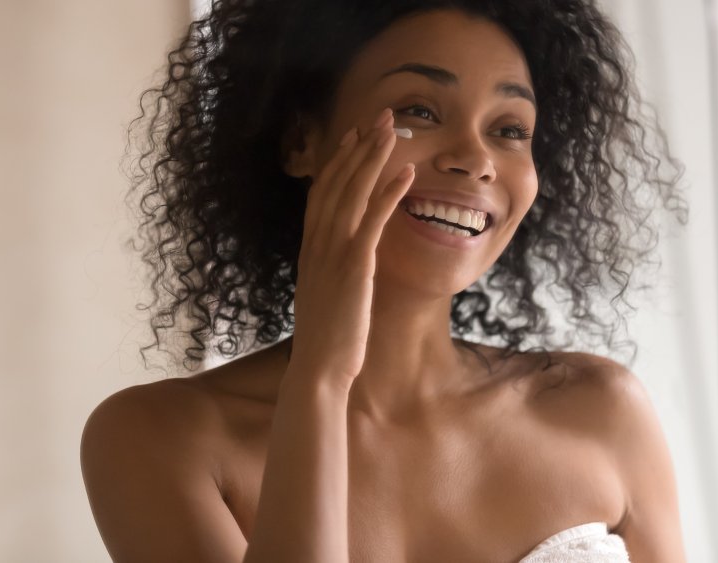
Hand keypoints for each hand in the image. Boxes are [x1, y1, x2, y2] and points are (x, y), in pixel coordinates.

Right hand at [287, 108, 414, 386]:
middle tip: (380, 117)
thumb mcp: (327, 296)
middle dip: (360, 146)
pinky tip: (407, 172)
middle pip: (337, 181)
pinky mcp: (353, 267)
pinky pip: (372, 220)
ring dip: (374, 157)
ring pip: (353, 192)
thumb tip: (348, 261)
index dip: (339, 160)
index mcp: (310, 249)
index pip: (322, 192)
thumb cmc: (326, 340)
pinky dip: (389, 192)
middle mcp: (317, 244)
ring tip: (394, 129)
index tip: (354, 136)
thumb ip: (334, 271)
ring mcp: (333, 253)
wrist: (318, 369)